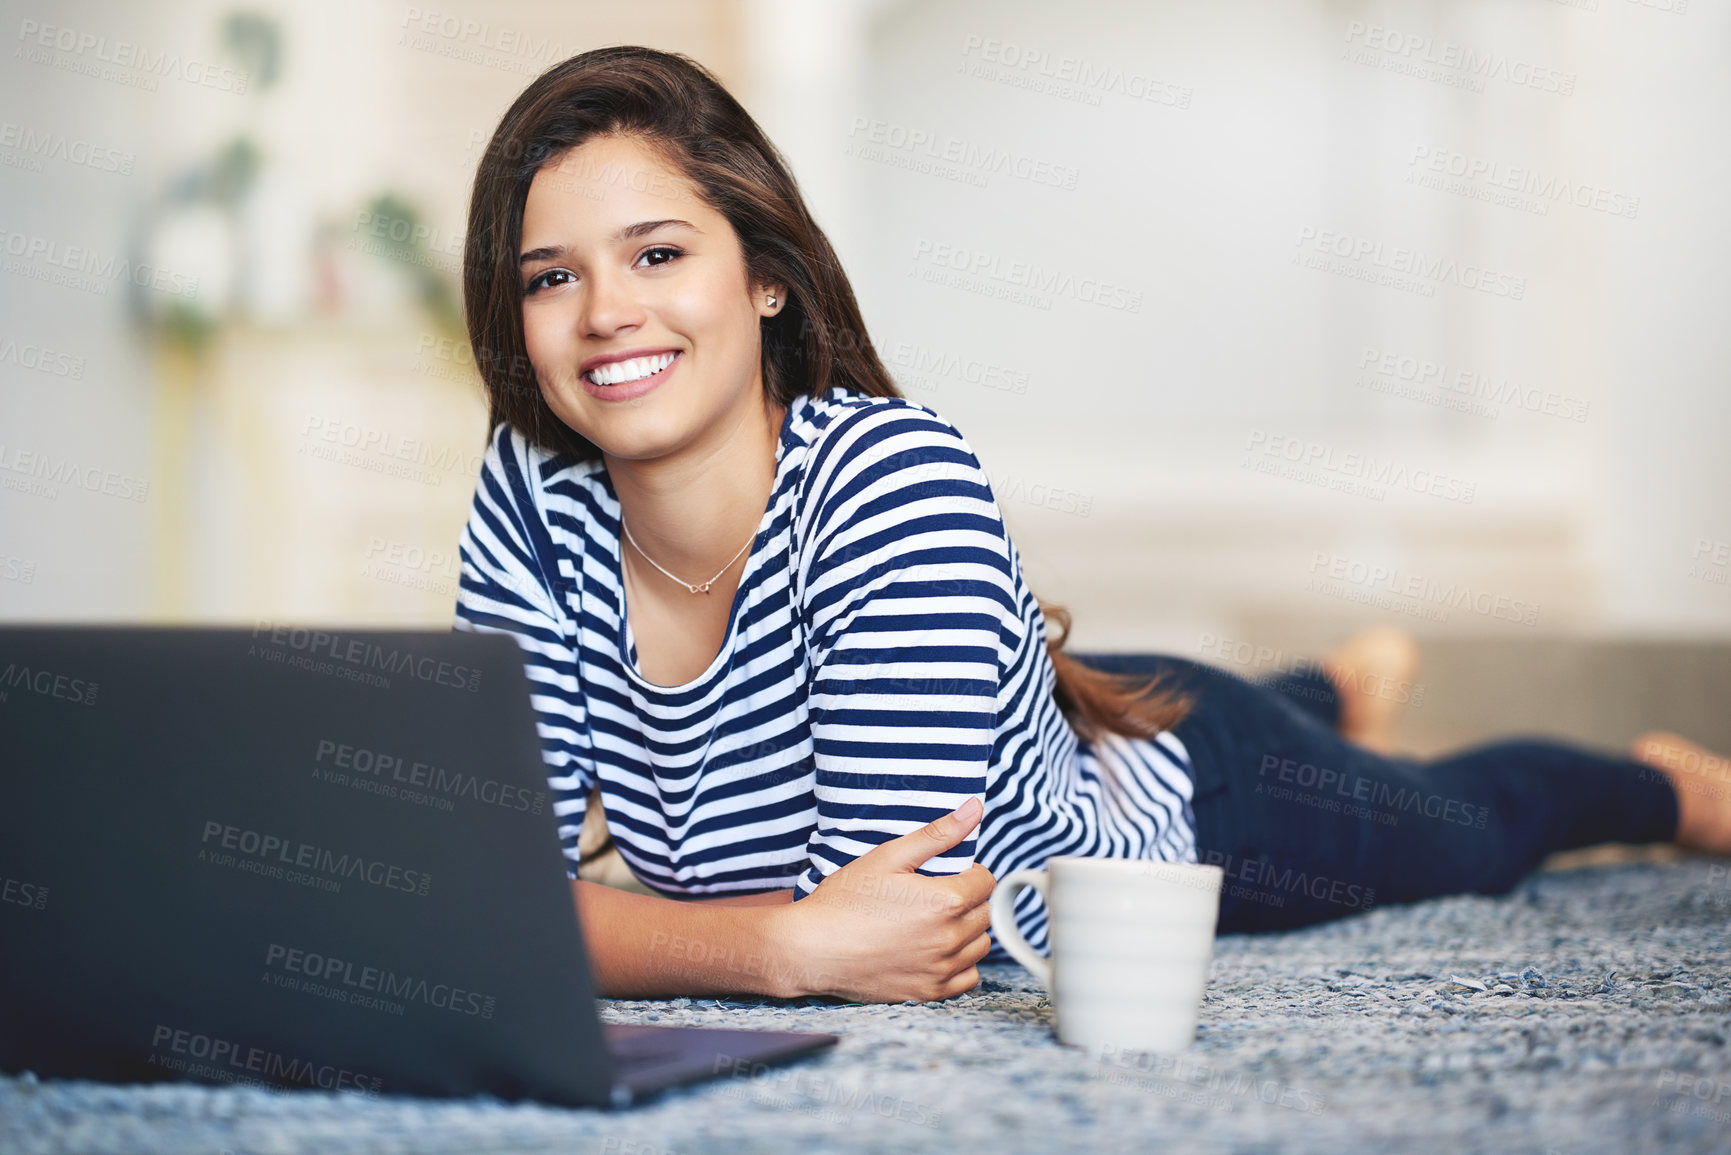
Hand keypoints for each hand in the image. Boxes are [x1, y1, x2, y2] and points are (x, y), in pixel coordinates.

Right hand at [773, 798, 994, 1002]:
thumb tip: (975, 808)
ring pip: (980, 946)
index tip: (948, 873)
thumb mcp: (889, 856)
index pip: (986, 881)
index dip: (969, 871)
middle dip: (969, 900)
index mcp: (946, 900)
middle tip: (936, 895)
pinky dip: (959, 964)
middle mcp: (950, 938)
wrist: (812, 949)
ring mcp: (940, 969)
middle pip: (985, 913)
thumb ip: (937, 834)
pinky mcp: (929, 993)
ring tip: (935, 922)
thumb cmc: (845, 900)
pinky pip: (967, 977)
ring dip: (967, 931)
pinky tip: (934, 951)